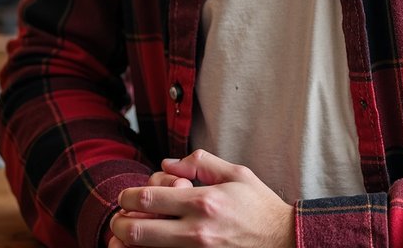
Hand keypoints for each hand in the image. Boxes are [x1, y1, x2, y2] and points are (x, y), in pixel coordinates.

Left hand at [109, 149, 294, 247]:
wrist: (284, 242)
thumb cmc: (259, 207)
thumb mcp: (235, 173)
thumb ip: (199, 163)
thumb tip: (166, 164)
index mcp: (203, 202)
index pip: (149, 200)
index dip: (128, 197)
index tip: (125, 197)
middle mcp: (196, 232)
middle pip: (138, 232)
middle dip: (120, 224)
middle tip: (118, 219)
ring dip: (129, 246)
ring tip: (125, 238)